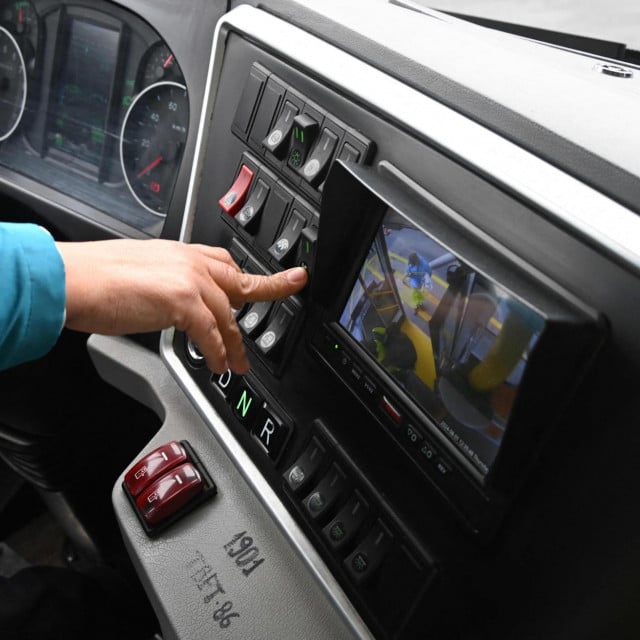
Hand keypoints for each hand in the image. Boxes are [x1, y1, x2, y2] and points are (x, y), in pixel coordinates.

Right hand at [56, 239, 307, 372]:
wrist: (69, 279)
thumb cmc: (92, 278)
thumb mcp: (138, 271)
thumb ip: (165, 283)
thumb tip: (174, 303)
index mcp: (179, 252)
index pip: (224, 261)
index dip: (246, 274)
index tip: (270, 273)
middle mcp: (188, 260)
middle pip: (239, 280)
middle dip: (268, 290)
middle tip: (289, 288)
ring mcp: (189, 279)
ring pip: (228, 314)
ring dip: (235, 343)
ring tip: (238, 363)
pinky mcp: (183, 301)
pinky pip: (212, 333)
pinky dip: (217, 353)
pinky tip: (218, 365)